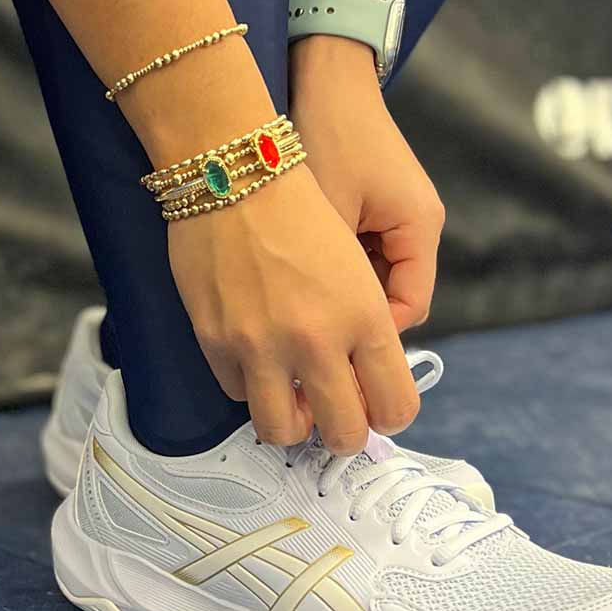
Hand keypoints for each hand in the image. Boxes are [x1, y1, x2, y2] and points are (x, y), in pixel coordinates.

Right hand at [168, 165, 419, 453]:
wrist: (233, 176)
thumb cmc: (302, 208)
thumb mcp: (356, 263)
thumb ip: (367, 324)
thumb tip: (362, 377)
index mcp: (364, 317)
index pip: (395, 404)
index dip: (389, 414)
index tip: (377, 404)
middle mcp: (317, 341)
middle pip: (344, 434)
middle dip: (345, 434)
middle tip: (336, 413)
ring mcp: (261, 346)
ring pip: (282, 431)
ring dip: (292, 422)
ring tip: (291, 394)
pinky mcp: (217, 343)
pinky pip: (239, 394)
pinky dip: (251, 383)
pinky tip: (255, 354)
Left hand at [290, 36, 444, 331]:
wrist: (324, 77)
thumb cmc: (326, 137)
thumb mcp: (326, 213)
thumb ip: (329, 275)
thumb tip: (317, 329)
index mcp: (420, 227)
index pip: (408, 307)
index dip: (370, 335)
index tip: (326, 348)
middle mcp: (417, 224)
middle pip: (391, 294)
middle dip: (352, 313)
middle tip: (305, 328)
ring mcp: (397, 214)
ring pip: (370, 275)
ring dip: (336, 286)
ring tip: (294, 294)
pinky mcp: (374, 204)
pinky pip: (357, 250)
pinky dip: (331, 261)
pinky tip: (295, 264)